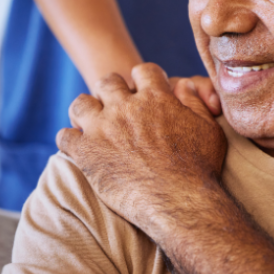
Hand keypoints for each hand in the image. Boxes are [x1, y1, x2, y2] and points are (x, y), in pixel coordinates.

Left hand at [56, 63, 226, 229]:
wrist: (179, 203)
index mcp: (156, 97)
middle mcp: (126, 107)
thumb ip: (195, 103)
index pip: (143, 71)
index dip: (144, 79)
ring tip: (91, 124)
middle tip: (115, 108)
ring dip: (85, 111)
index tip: (143, 91)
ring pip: (81, 103)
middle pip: (108, 82)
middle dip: (111, 91)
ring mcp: (103, 128)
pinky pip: (65, 136)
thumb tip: (183, 86)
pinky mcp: (86, 152)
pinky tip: (78, 148)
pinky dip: (69, 140)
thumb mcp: (208, 129)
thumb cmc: (199, 169)